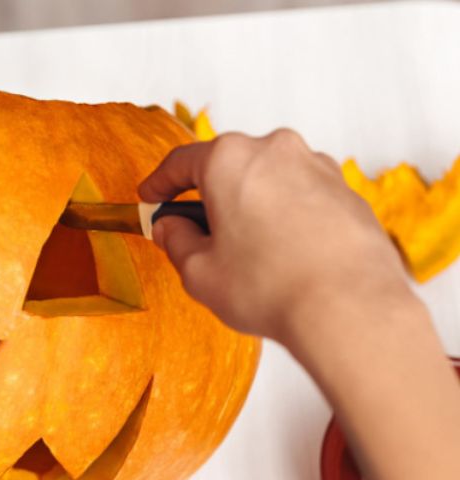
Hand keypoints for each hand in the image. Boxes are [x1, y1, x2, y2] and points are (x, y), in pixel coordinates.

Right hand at [138, 129, 412, 341]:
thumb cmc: (271, 287)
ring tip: (245, 252)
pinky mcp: (346, 192)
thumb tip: (172, 229)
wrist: (348, 307)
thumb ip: (176, 242)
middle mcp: (275, 151)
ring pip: (268, 180)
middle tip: (196, 231)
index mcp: (230, 160)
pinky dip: (285, 217)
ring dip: (250, 206)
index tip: (152, 197)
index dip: (160, 183)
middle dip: (209, 196)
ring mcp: (317, 168)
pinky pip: (302, 196)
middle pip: (228, 166)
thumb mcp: (199, 272)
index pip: (181, 162)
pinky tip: (281, 255)